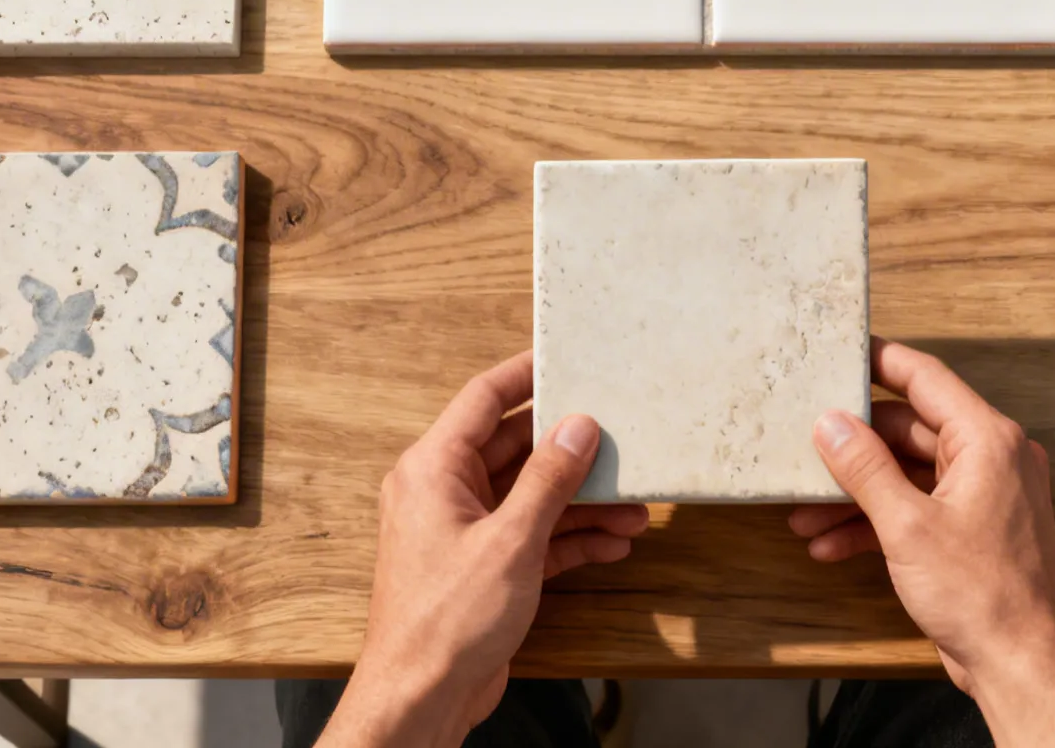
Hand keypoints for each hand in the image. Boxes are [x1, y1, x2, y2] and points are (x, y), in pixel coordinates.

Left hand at [321, 352, 649, 747]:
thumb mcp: (510, 541)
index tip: (567, 356)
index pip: (483, 399)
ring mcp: (464, 531)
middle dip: (570, 450)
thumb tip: (578, 427)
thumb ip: (549, 480)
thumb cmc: (444, 621)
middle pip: (515, 448)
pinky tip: (613, 542)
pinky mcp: (484, 568)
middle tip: (619, 436)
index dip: (526, 374)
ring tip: (633, 506)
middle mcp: (444, 492)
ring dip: (581, 501)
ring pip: (531, 496)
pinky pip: (533, 536)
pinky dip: (570, 538)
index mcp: (433, 469)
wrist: (421, 697)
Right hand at [789, 338, 1054, 746]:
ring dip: (856, 494)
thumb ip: (865, 468)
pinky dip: (876, 523)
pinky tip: (830, 545)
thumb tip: (830, 424)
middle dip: (853, 450)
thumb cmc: (982, 595)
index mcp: (987, 441)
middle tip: (805, 452)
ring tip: (805, 515)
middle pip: (908, 430)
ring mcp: (983, 496)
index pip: (926, 379)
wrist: (1021, 666)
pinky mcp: (972, 531)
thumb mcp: (907, 526)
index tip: (842, 351)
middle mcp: (991, 460)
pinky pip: (917, 509)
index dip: (880, 361)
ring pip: (907, 475)